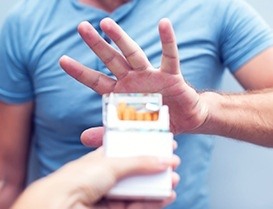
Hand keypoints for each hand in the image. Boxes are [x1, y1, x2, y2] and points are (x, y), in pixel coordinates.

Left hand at [12, 148, 179, 208]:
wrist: (59, 205)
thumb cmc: (79, 178)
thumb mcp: (112, 164)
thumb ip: (139, 162)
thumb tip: (164, 160)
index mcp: (103, 158)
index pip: (129, 151)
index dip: (146, 148)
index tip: (162, 145)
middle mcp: (106, 175)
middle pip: (136, 171)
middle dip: (155, 168)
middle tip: (173, 164)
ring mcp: (110, 194)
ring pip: (138, 189)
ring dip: (157, 186)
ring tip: (174, 180)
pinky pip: (136, 204)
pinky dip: (152, 201)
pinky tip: (166, 196)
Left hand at [59, 18, 207, 135]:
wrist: (182, 121)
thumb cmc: (155, 123)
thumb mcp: (130, 130)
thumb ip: (107, 133)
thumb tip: (82, 138)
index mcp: (121, 93)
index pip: (97, 81)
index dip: (81, 72)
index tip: (62, 60)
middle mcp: (133, 80)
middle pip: (111, 60)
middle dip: (97, 44)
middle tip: (82, 27)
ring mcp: (150, 76)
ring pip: (133, 54)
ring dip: (120, 39)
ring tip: (106, 23)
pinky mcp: (170, 76)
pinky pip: (169, 56)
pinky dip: (167, 41)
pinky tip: (164, 24)